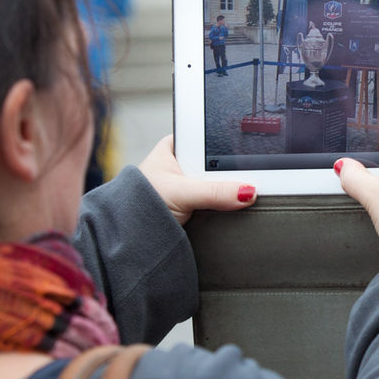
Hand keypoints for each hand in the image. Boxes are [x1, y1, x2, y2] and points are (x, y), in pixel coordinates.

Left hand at [137, 135, 256, 224]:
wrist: (126, 241)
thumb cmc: (137, 206)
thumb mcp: (180, 192)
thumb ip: (214, 191)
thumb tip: (247, 191)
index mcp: (176, 147)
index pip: (211, 138)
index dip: (231, 146)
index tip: (252, 155)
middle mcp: (183, 164)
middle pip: (220, 163)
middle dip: (233, 175)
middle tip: (249, 182)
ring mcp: (190, 186)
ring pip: (221, 185)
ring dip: (228, 195)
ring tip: (242, 198)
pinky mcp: (196, 207)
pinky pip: (219, 203)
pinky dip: (225, 209)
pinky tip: (233, 211)